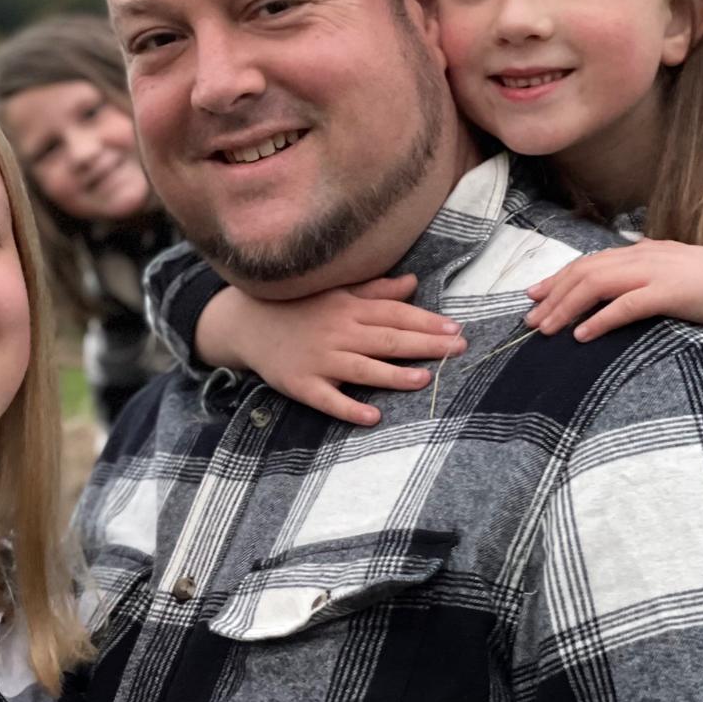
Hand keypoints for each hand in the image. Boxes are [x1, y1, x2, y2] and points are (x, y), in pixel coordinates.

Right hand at [198, 276, 464, 425]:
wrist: (244, 323)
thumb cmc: (298, 307)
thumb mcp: (336, 292)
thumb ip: (374, 290)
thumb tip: (413, 283)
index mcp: (347, 308)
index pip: (394, 314)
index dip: (426, 321)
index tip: (455, 329)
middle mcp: (336, 332)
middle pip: (386, 340)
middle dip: (424, 345)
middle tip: (457, 351)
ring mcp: (319, 360)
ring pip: (362, 369)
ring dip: (393, 375)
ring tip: (424, 379)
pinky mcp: (301, 385)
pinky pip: (328, 400)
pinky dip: (349, 408)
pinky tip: (372, 417)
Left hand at [525, 239, 702, 411]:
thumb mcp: (681, 282)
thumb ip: (651, 284)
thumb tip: (621, 300)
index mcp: (648, 251)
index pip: (591, 261)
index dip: (558, 279)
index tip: (533, 296)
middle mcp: (648, 255)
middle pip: (585, 271)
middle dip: (552, 296)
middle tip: (528, 321)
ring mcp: (660, 271)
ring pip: (596, 284)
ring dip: (566, 308)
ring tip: (544, 330)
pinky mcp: (673, 292)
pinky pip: (626, 305)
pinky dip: (600, 319)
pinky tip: (581, 336)